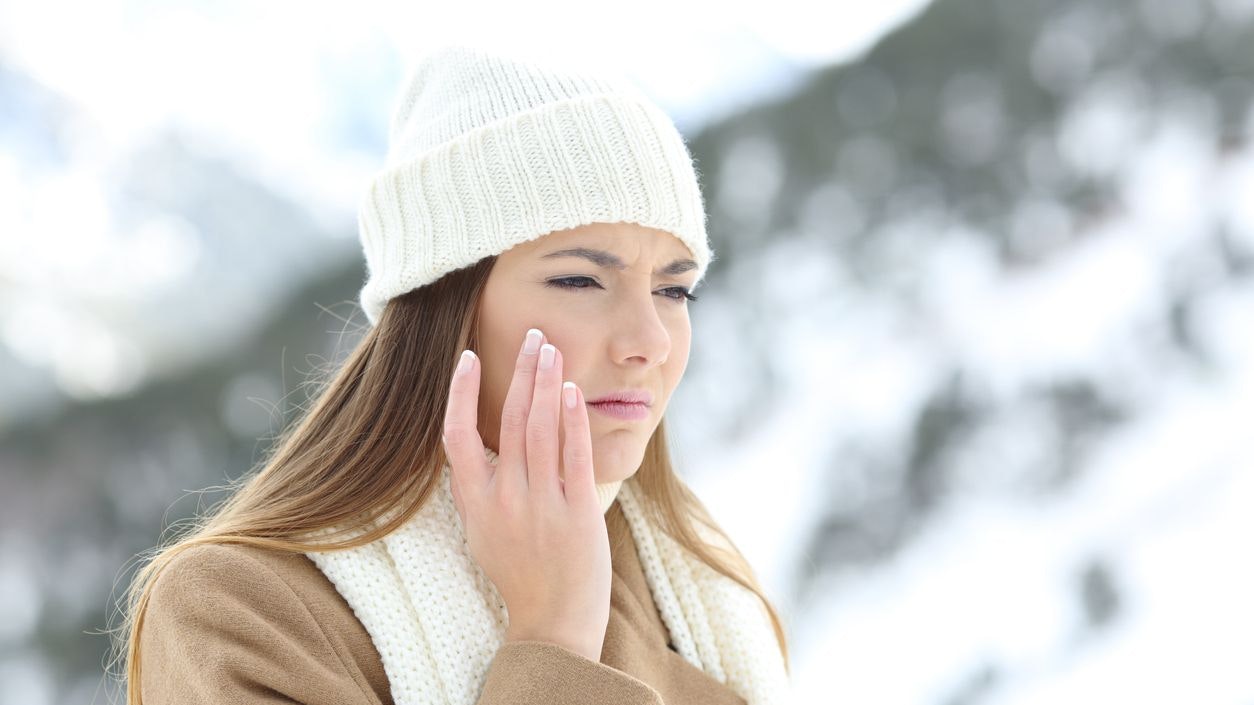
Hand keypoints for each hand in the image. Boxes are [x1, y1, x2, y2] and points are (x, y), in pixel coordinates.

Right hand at [441, 328, 610, 661]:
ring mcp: (541, 506)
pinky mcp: (577, 513)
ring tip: (552, 349)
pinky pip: (573, 455)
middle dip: (521, 371)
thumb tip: (476, 445)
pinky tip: (573, 392)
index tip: (468, 358)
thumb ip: (480, 488)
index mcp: (475, 504)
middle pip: (509, 420)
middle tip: (532, 335)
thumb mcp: (484, 532)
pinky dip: (572, 420)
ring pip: (540, 429)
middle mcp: (505, 500)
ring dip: (546, 383)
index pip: (457, 436)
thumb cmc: (519, 575)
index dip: (460, 394)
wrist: (553, 624)